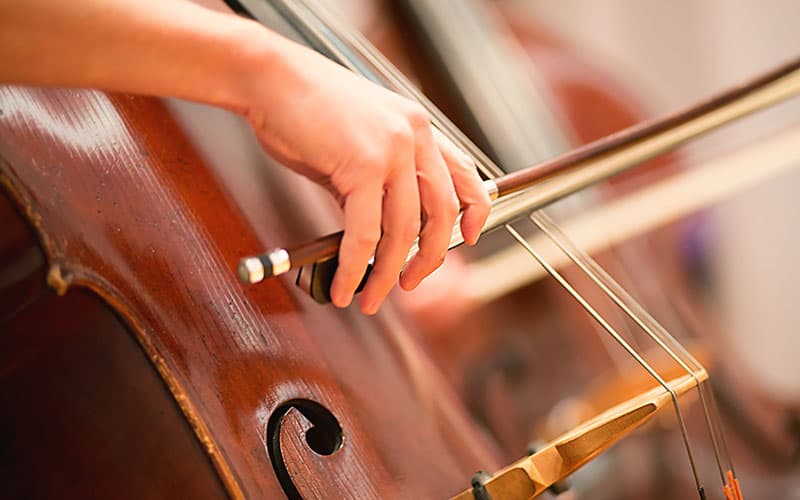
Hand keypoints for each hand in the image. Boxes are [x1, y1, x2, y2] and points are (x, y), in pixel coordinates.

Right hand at [240, 34, 490, 313]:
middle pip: (441, 213)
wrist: (268, 78)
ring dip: (386, 274)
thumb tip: (376, 232)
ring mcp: (392, 150)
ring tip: (371, 298)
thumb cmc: (304, 108)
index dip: (474, 212)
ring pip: (403, 231)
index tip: (468, 238)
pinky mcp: (362, 166)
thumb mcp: (357, 141)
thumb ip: (375, 182)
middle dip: (428, 258)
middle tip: (409, 283)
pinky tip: (345, 284)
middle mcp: (414, 135)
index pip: (465, 174)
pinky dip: (354, 267)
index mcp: (417, 126)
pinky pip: (365, 233)